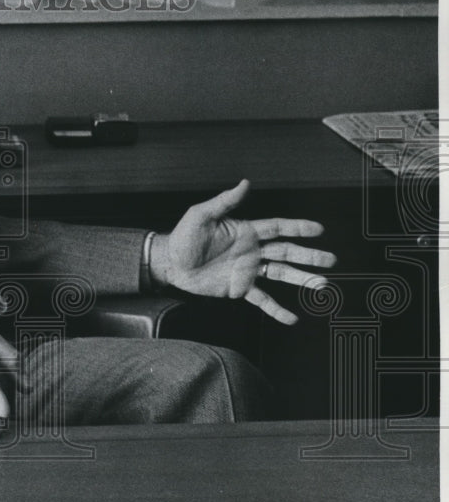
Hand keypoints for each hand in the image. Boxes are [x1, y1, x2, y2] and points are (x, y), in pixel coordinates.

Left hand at [149, 179, 336, 324]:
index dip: (298, 227)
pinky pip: (262, 300)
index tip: (318, 229)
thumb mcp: (202, 215)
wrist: (169, 263)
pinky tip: (291, 318)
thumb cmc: (183, 237)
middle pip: (286, 252)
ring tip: (322, 285)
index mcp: (245, 231)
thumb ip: (225, 201)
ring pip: (281, 274)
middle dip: (309, 256)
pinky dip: (277, 310)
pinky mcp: (238, 288)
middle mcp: (251, 250)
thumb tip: (245, 183)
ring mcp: (247, 270)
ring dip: (301, 279)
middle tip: (331, 259)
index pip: (277, 227)